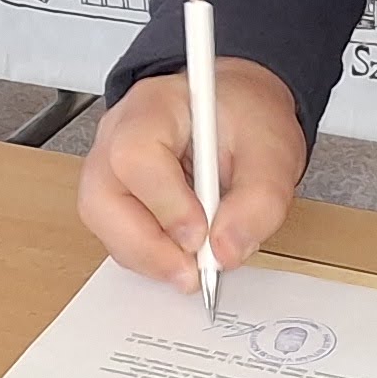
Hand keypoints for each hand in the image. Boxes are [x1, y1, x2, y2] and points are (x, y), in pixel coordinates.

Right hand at [76, 61, 303, 285]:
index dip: (166, 203)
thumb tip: (225, 251)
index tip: (202, 233)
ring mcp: (108, 165)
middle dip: (147, 247)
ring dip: (148, 256)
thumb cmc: (248, 120)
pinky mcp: (113, 195)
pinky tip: (182, 252)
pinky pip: (114, 235)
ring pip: (102, 222)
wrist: (239, 115)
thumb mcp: (274, 153)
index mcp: (155, 106)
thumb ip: (259, 202)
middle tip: (192, 271)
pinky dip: (148, 255)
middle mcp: (118, 132)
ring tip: (194, 263)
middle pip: (101, 197)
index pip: (135, 154)